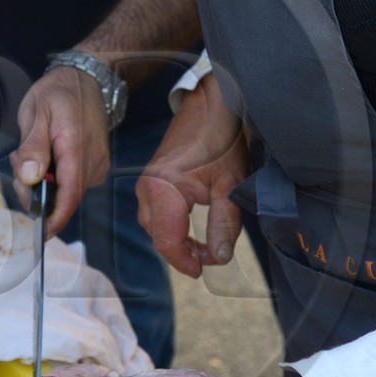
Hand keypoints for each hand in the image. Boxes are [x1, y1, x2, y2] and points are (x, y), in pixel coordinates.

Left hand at [11, 66, 110, 233]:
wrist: (87, 80)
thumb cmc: (58, 93)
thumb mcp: (37, 112)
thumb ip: (33, 146)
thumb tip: (31, 179)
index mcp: (77, 147)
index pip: (70, 194)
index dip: (55, 218)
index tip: (41, 235)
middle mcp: (92, 161)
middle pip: (63, 195)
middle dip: (35, 191)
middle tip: (17, 161)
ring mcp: (96, 165)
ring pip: (65, 190)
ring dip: (42, 181)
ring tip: (30, 150)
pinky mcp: (96, 167)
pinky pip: (71, 182)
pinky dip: (52, 175)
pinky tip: (45, 153)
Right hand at [136, 72, 247, 277]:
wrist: (210, 106)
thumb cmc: (222, 141)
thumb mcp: (230, 186)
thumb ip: (224, 226)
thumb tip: (219, 258)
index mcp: (163, 190)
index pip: (167, 241)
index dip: (185, 261)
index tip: (204, 270)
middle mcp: (147, 187)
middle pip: (157, 236)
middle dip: (181, 252)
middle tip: (210, 258)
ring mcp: (145, 182)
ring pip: (154, 225)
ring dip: (175, 240)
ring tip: (203, 246)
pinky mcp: (150, 178)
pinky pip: (154, 212)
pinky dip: (170, 225)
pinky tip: (191, 228)